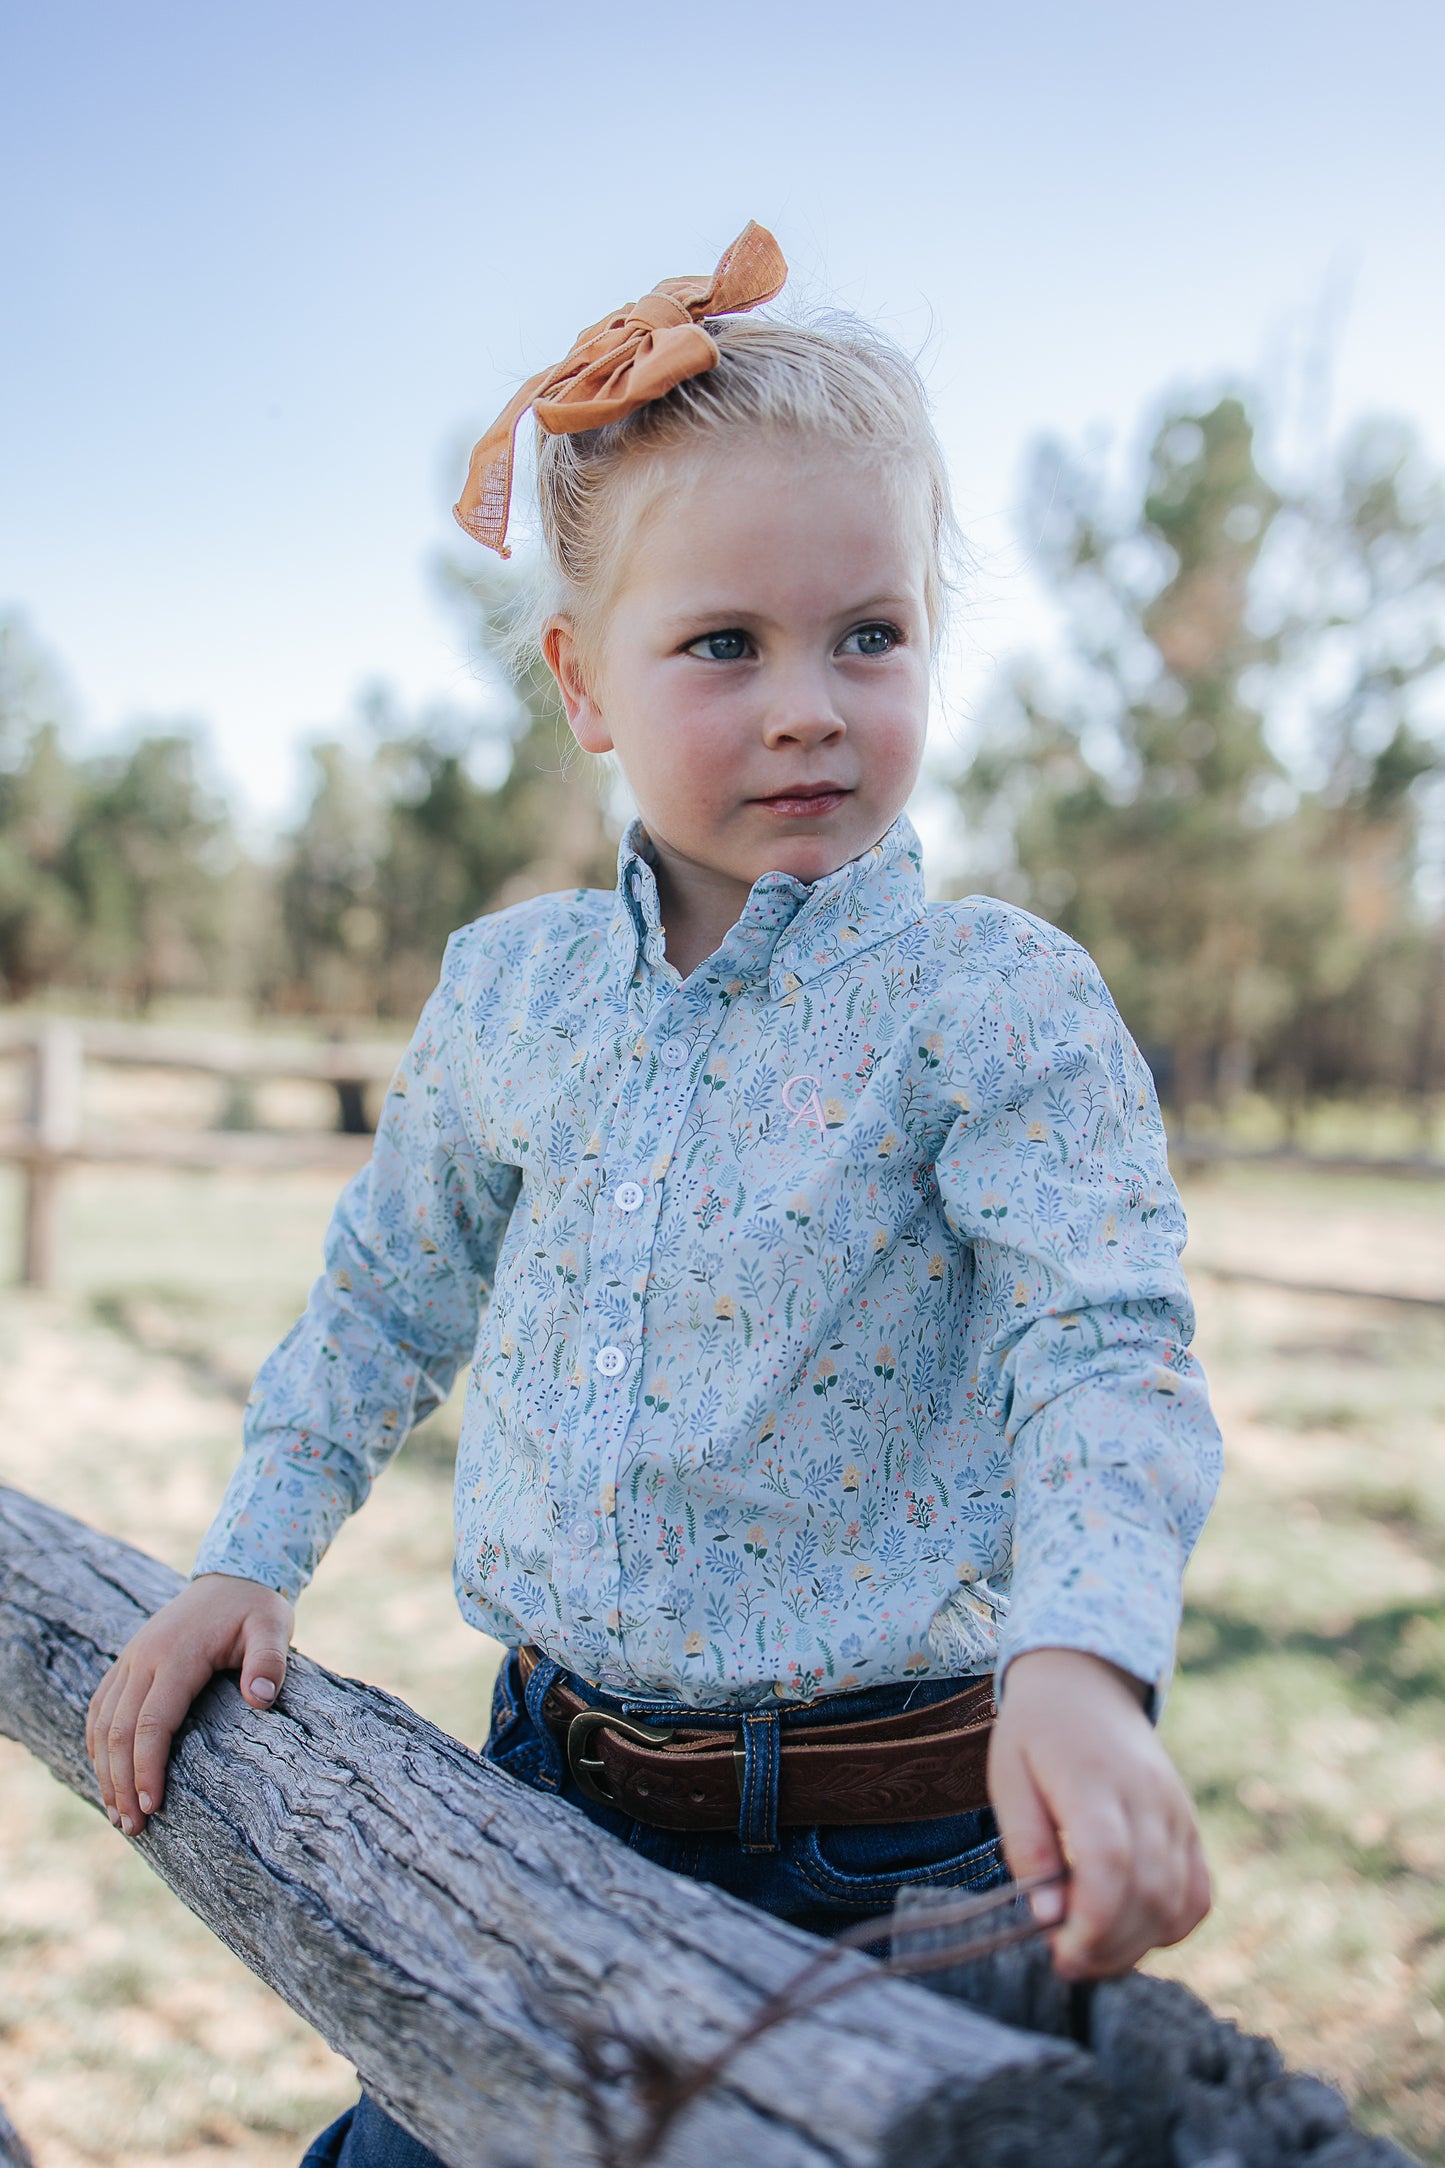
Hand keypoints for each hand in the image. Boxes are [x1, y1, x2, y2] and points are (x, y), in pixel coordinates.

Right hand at [86, 1573, 293, 1837]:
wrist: (232, 1575)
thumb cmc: (256, 1608)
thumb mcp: (273, 1626)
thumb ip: (269, 1661)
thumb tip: (261, 1701)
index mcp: (176, 1655)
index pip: (151, 1722)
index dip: (147, 1768)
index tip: (152, 1808)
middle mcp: (143, 1658)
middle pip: (118, 1731)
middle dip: (120, 1783)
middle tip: (131, 1828)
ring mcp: (131, 1658)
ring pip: (102, 1723)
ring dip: (104, 1770)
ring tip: (115, 1814)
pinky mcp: (127, 1662)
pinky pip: (100, 1707)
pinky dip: (97, 1744)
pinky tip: (105, 1774)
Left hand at [987, 1647, 1209, 1978]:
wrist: (1086, 1684)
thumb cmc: (1036, 1733)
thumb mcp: (1008, 1777)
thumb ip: (1027, 1846)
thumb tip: (1046, 1918)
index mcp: (1094, 1778)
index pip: (1109, 1863)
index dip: (1090, 1922)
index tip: (1057, 1952)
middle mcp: (1147, 1796)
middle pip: (1147, 1892)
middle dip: (1108, 1946)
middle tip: (1066, 1963)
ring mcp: (1176, 1812)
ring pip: (1176, 1901)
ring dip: (1135, 1945)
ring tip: (1091, 1952)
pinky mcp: (1189, 1826)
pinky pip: (1197, 1893)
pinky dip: (1170, 1926)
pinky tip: (1130, 1930)